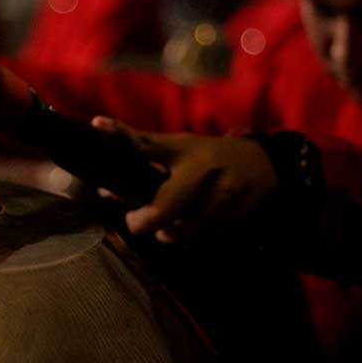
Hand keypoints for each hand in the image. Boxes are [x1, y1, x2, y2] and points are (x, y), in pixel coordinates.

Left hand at [91, 116, 278, 243]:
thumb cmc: (211, 155)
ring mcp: (222, 192)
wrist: (265, 163)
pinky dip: (192, 238)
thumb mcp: (182, 149)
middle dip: (146, 220)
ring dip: (169, 234)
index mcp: (182, 148)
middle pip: (166, 206)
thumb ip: (148, 167)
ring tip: (165, 230)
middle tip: (135, 222)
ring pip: (185, 229)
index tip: (96, 124)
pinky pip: (205, 237)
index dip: (120, 134)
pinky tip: (189, 232)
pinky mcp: (237, 213)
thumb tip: (105, 190)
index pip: (145, 143)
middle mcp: (201, 168)